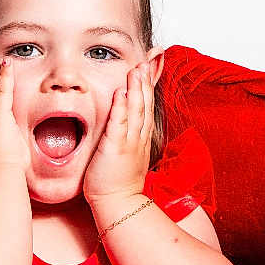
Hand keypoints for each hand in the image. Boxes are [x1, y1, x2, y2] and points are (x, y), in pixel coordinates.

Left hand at [82, 61, 154, 205]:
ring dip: (137, 88)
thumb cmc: (119, 184)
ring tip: (136, 69)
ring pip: (136, 110)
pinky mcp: (115, 149)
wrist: (119, 204)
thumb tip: (124, 126)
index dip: (148, 86)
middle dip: (146, 81)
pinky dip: (121, 109)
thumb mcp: (127, 156)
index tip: (149, 66)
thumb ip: (126, 138)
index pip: (146, 107)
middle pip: (145, 104)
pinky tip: (121, 93)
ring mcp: (128, 143)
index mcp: (140, 139)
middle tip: (146, 60)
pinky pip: (119, 125)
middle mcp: (138, 138)